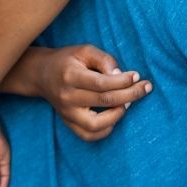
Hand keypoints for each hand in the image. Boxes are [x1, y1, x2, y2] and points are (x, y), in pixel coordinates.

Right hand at [36, 44, 150, 141]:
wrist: (41, 74)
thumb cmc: (67, 60)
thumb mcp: (85, 50)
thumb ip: (105, 60)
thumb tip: (123, 76)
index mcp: (70, 75)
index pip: (102, 83)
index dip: (123, 81)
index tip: (136, 76)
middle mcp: (67, 97)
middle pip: (104, 101)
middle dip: (130, 95)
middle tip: (145, 88)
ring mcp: (66, 112)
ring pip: (95, 125)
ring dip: (117, 115)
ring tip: (126, 104)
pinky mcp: (67, 122)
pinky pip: (87, 135)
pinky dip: (104, 131)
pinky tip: (114, 118)